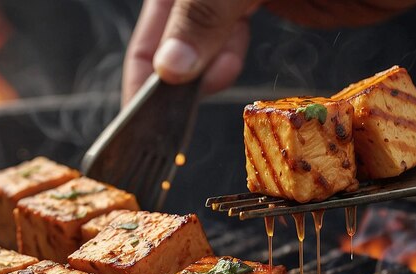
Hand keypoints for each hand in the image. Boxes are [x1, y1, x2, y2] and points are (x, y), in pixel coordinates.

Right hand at [121, 0, 415, 105]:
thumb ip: (207, 12)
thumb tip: (170, 68)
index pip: (154, 22)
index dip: (143, 69)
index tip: (141, 119)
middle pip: (173, 32)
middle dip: (171, 74)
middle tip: (174, 115)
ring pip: (203, 39)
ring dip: (199, 72)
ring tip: (204, 90)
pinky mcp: (274, 8)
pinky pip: (234, 42)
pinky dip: (226, 64)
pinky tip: (226, 76)